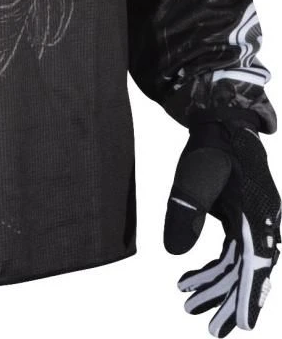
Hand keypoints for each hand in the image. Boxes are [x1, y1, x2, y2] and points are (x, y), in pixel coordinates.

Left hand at [164, 112, 280, 335]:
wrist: (221, 120)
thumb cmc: (210, 145)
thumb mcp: (192, 176)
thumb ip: (185, 212)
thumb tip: (175, 256)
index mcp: (258, 211)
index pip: (256, 262)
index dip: (249, 295)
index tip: (241, 325)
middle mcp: (263, 220)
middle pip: (249, 270)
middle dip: (230, 300)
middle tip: (211, 330)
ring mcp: (255, 220)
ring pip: (238, 264)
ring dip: (216, 285)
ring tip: (188, 305)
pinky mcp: (242, 219)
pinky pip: (232, 252)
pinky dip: (213, 268)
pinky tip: (189, 280)